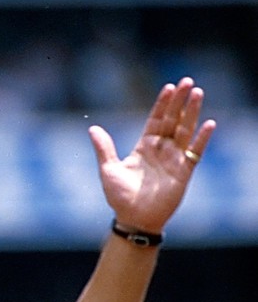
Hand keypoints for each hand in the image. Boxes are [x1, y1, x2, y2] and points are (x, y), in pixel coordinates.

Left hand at [89, 76, 215, 231]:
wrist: (134, 220)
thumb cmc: (120, 198)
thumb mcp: (109, 170)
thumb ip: (104, 148)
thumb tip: (93, 128)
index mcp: (144, 147)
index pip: (156, 119)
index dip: (162, 104)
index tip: (169, 87)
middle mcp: (161, 150)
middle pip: (173, 120)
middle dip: (179, 101)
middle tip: (187, 81)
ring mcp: (174, 159)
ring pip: (186, 130)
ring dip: (192, 112)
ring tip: (197, 93)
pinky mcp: (184, 172)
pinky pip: (195, 152)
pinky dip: (202, 139)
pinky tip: (208, 123)